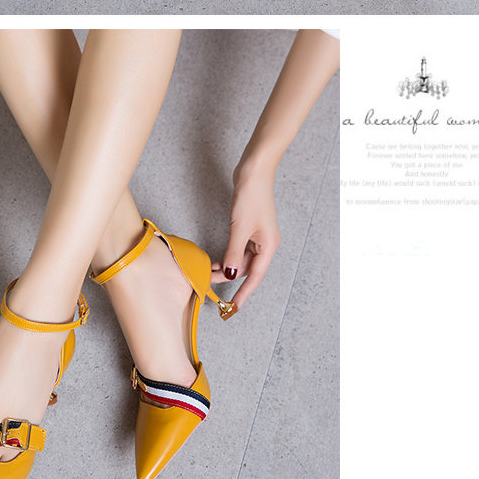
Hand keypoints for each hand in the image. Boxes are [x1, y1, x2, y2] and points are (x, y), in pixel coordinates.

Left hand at [210, 152, 280, 310]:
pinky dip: (229, 254)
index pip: (255, 276)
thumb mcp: (240, 227)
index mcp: (268, 246)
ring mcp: (258, 234)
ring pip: (242, 258)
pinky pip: (240, 247)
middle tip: (210, 283)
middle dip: (230, 277)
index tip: (233, 307)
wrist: (254, 171)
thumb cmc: (251, 197)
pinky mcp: (250, 226)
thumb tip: (231, 273)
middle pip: (248, 268)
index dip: (244, 293)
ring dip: (228, 265)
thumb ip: (234, 252)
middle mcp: (266, 243)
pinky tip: (219, 257)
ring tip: (211, 271)